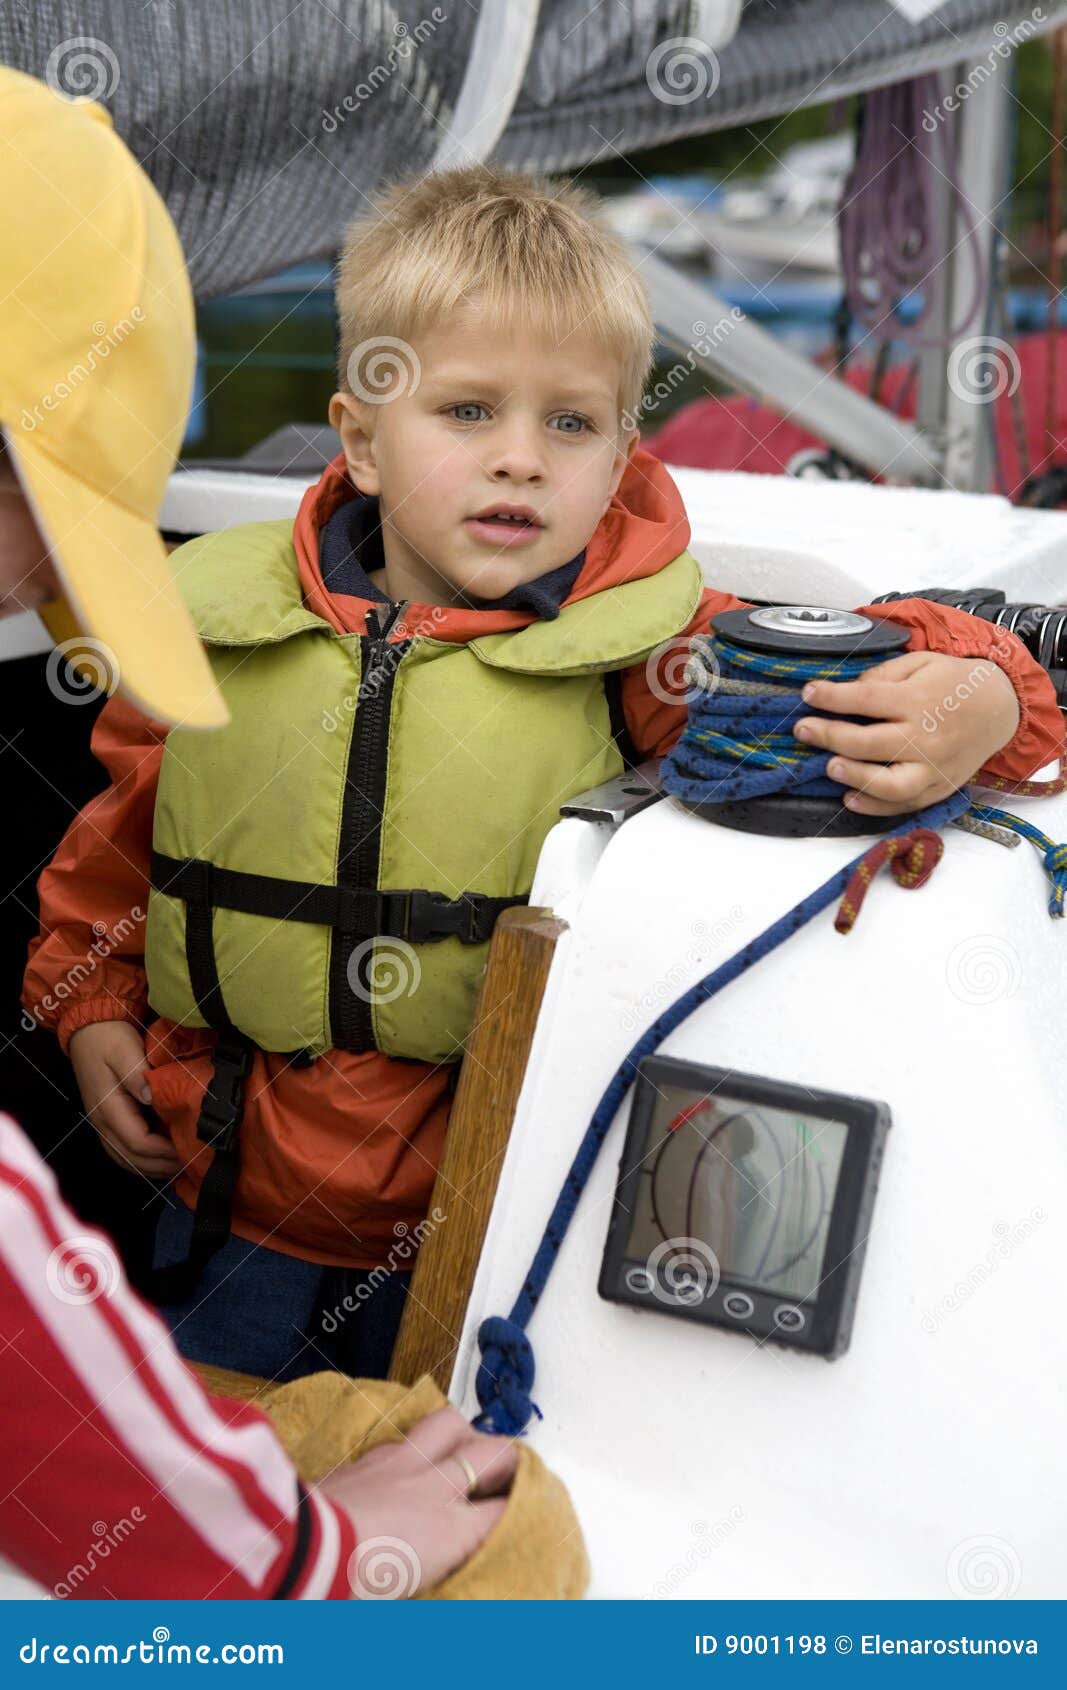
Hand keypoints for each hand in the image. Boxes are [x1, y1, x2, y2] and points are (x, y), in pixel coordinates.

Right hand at [68, 1021, 180, 1178]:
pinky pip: (123, 1150)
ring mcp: (102, 1123)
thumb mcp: (125, 1050)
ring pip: (126, 1159)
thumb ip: (137, 1075)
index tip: (189, 1150)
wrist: (88, 1028)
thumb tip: (151, 1097)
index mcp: (108, 1108)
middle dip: (162, 1166)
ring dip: (153, 1167)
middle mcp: (102, 1122)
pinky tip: (161, 1157)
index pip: (138, 1142)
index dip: (164, 1152)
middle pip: (132, 1158)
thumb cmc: (109, 1037)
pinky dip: (142, 1159)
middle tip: (192, 1164)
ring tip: (179, 1165)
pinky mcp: (107, 1120)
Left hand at [316, 1405, 517, 1596]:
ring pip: (449, 1423)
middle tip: (507, 1475)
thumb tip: (447, 1568)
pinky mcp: (367, 1457)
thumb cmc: (354, 1586)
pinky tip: (409, 1459)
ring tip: (462, 1449)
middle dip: (508, 1461)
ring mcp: (400, 1463)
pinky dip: (415, 1443)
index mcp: (452, 1530)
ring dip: (462, 1434)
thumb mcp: (412, 1595)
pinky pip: (404, 1434)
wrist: (303, 1555)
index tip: (523, 1513)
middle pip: (493, 1453)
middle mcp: (435, 1487)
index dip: (521, 1509)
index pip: (505, 1511)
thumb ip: (439, 1573)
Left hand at [793, 649, 1019, 815]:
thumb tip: (850, 691)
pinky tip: (849, 798)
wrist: (1000, 708)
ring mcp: (933, 767)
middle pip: (869, 742)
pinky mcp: (938, 788)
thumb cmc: (954, 683)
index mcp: (919, 700)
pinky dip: (874, 806)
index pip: (867, 698)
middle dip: (829, 736)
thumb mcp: (922, 663)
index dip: (832, 697)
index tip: (808, 693)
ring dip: (853, 777)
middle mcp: (926, 737)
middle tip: (803, 730)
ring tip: (828, 766)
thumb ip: (884, 676)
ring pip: (888, 783)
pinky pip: (904, 804)